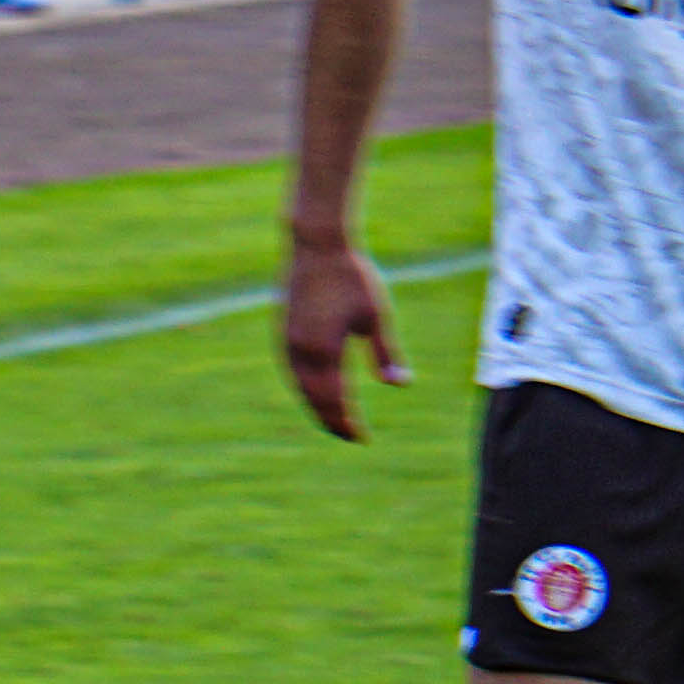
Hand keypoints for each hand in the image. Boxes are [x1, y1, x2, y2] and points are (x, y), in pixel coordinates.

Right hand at [281, 239, 403, 439]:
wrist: (317, 246)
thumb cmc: (352, 277)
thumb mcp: (376, 315)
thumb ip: (385, 352)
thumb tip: (399, 385)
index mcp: (325, 350)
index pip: (335, 399)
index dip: (348, 422)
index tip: (363, 438)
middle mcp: (301, 352)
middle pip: (315, 399)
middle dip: (332, 420)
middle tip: (350, 436)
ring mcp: (288, 343)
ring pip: (301, 388)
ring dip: (316, 407)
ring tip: (333, 419)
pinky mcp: (284, 334)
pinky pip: (293, 373)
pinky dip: (306, 389)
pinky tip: (316, 391)